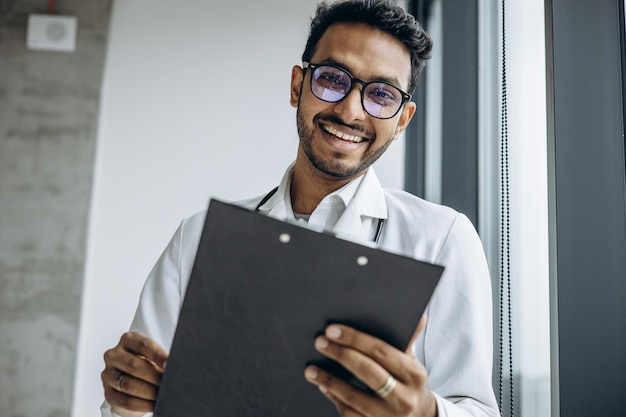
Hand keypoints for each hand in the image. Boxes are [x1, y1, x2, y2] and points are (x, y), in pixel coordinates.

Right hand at [101, 332, 168, 415]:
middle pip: (134, 366)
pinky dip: (142, 404)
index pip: (144, 345)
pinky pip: (125, 401)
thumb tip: (173, 366)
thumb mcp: (154, 356)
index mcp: (128, 340)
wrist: (133, 382)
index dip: (158, 355)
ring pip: (128, 384)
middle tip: (169, 384)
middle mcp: (114, 355)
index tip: (170, 364)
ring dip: (149, 392)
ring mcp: (108, 374)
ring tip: (163, 395)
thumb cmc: (147, 364)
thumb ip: (162, 358)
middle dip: (154, 377)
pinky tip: (154, 405)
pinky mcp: (108, 393)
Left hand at [304, 316, 436, 416]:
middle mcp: (404, 397)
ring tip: (311, 369)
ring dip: (329, 381)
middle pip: (367, 372)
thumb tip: (418, 314)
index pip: (381, 351)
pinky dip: (334, 398)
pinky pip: (350, 414)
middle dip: (341, 355)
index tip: (333, 330)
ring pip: (354, 397)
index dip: (355, 339)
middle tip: (320, 342)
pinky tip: (323, 387)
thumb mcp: (412, 361)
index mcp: (413, 374)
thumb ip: (408, 338)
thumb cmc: (409, 382)